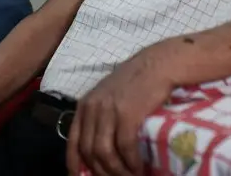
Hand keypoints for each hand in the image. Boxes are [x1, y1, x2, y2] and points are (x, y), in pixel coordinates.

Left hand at [66, 53, 172, 175]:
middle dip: (101, 172)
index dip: (75, 164)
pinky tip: (138, 169)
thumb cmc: (136, 81)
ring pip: (104, 153)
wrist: (157, 64)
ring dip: (116, 171)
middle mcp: (93, 108)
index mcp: (85, 105)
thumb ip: (99, 116)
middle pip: (89, 151)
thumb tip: (97, 147)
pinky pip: (125, 146)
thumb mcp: (108, 95)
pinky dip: (131, 162)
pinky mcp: (128, 114)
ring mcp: (109, 111)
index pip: (73, 141)